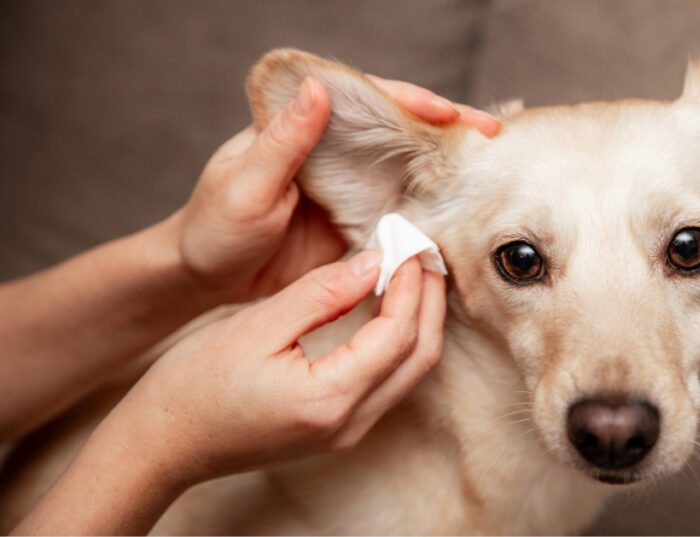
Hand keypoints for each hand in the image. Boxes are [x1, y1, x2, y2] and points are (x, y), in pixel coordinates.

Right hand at [13, 253, 445, 534]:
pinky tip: (387, 305)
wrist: (162, 443)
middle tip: (422, 251)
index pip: (399, 334)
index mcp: (330, 399)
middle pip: (420, 357)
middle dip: (429, 300)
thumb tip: (374, 262)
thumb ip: (322, 294)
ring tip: (410, 270)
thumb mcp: (257, 326)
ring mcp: (347, 432)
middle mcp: (349, 424)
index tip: (406, 241)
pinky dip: (399, 340)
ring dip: (419, 319)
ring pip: (410, 371)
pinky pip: (389, 381)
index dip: (410, 283)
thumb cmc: (194, 386)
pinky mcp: (338, 429)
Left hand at [172, 76, 497, 302]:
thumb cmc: (215, 227)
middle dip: (448, 131)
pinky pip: (403, 218)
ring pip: (409, 172)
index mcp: (308, 129)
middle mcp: (339, 154)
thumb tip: (318, 87)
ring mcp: (353, 191)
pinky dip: (432, 218)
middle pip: (402, 132)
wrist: (209, 281)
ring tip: (490, 173)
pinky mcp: (359, 229)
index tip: (450, 114)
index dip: (413, 103)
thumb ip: (283, 141)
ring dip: (448, 172)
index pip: (370, 101)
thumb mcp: (244, 183)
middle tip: (493, 135)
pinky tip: (459, 220)